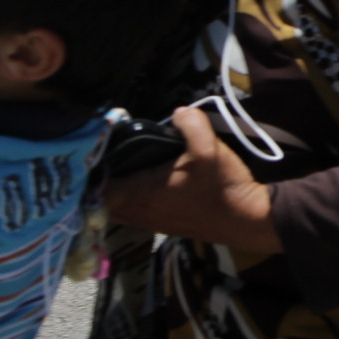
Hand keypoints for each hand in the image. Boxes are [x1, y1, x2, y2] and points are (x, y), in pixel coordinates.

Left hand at [103, 106, 279, 252]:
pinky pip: (133, 213)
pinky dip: (129, 200)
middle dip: (101, 180)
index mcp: (144, 193)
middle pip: (103, 200)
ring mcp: (151, 223)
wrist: (247, 220)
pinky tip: (142, 181)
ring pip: (118, 209)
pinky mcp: (163, 226)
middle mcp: (141, 212)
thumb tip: (178, 112)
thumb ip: (190, 123)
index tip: (94, 151)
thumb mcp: (209, 148)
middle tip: (106, 156)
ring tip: (121, 167)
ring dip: (115, 191)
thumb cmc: (223, 186)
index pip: (99, 188)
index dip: (91, 171)